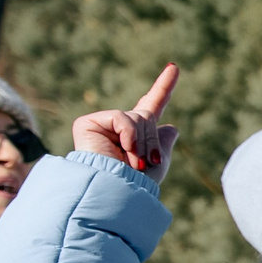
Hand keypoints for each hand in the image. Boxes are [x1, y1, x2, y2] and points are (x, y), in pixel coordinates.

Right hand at [72, 64, 180, 187]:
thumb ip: (163, 144)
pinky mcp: (88, 123)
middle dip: (152, 140)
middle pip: (148, 116)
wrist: (115, 195)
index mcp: (136, 135)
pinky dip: (129, 136)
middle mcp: (118, 127)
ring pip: (137, 117)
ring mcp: (103, 124)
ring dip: (142, 143)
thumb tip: (171, 127)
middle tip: (145, 163)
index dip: (163, 87)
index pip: (153, 105)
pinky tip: (124, 151)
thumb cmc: (137, 186)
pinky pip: (122, 118)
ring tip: (133, 163)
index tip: (174, 67)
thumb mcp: (158, 164)